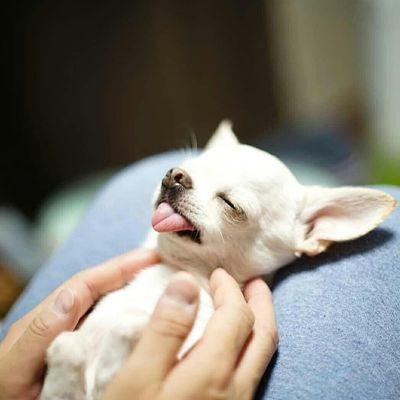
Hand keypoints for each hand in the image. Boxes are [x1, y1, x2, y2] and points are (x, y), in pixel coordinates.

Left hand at [0, 249, 159, 399]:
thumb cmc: (4, 396)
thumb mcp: (15, 368)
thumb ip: (39, 333)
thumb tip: (71, 295)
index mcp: (46, 318)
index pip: (86, 284)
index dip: (119, 267)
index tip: (150, 257)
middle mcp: (61, 320)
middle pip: (100, 288)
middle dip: (130, 272)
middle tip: (163, 264)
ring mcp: (71, 335)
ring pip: (106, 305)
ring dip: (132, 291)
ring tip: (160, 284)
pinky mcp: (79, 351)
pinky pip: (108, 327)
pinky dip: (128, 317)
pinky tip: (145, 320)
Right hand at [104, 268, 277, 399]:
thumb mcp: (137, 378)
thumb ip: (165, 329)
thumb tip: (186, 284)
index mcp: (213, 371)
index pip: (236, 315)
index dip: (229, 288)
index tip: (216, 273)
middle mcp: (235, 388)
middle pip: (262, 334)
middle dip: (260, 301)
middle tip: (253, 281)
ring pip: (261, 354)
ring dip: (259, 322)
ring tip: (251, 303)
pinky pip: (253, 370)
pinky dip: (251, 343)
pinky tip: (235, 342)